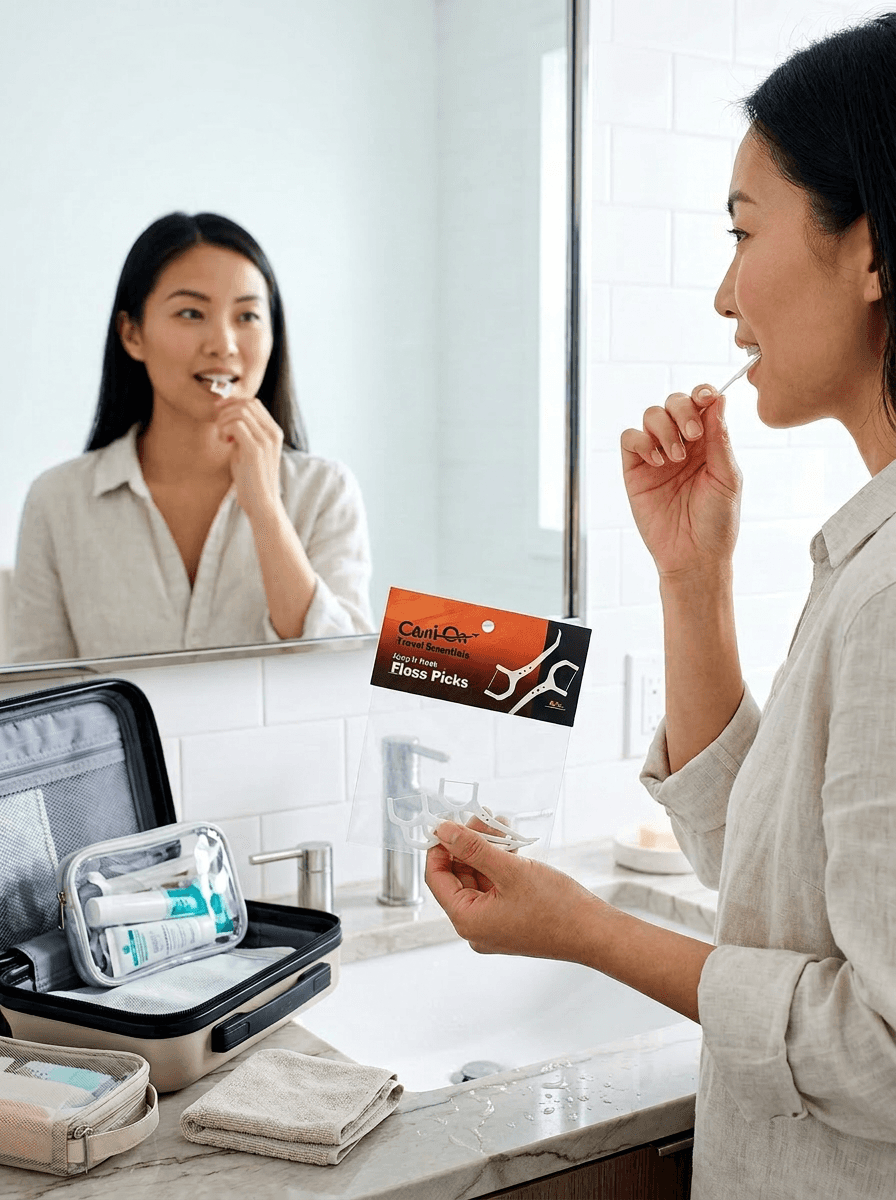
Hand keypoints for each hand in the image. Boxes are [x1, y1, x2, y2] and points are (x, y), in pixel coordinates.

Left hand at [214, 395, 283, 521]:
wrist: (262, 504)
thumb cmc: (252, 480)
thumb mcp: (248, 451)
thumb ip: (243, 434)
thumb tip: (226, 417)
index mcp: (274, 432)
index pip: (253, 403)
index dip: (232, 403)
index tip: (218, 413)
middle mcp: (273, 433)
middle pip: (246, 404)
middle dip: (226, 411)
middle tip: (219, 429)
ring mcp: (266, 441)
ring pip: (240, 412)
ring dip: (224, 421)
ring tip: (222, 438)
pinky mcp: (256, 450)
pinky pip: (237, 425)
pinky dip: (225, 429)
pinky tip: (224, 442)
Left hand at [425, 820, 601, 961]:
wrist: (594, 933)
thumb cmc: (556, 908)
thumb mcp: (509, 870)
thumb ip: (473, 848)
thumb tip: (444, 831)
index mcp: (467, 920)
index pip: (437, 878)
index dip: (440, 847)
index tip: (447, 823)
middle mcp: (476, 927)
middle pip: (459, 877)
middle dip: (469, 844)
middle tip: (481, 816)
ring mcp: (493, 925)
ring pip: (479, 879)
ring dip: (486, 850)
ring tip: (498, 823)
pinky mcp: (510, 919)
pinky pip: (495, 887)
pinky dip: (500, 864)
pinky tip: (510, 842)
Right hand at [620, 384, 742, 577]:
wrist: (693, 557)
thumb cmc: (717, 522)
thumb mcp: (727, 477)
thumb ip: (720, 438)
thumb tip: (718, 399)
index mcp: (709, 443)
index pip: (702, 404)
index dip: (702, 393)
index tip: (706, 397)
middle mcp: (683, 444)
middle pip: (674, 402)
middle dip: (682, 410)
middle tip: (692, 435)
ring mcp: (657, 456)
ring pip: (651, 415)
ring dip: (664, 429)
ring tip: (675, 458)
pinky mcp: (635, 470)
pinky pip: (630, 439)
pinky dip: (642, 442)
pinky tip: (657, 461)